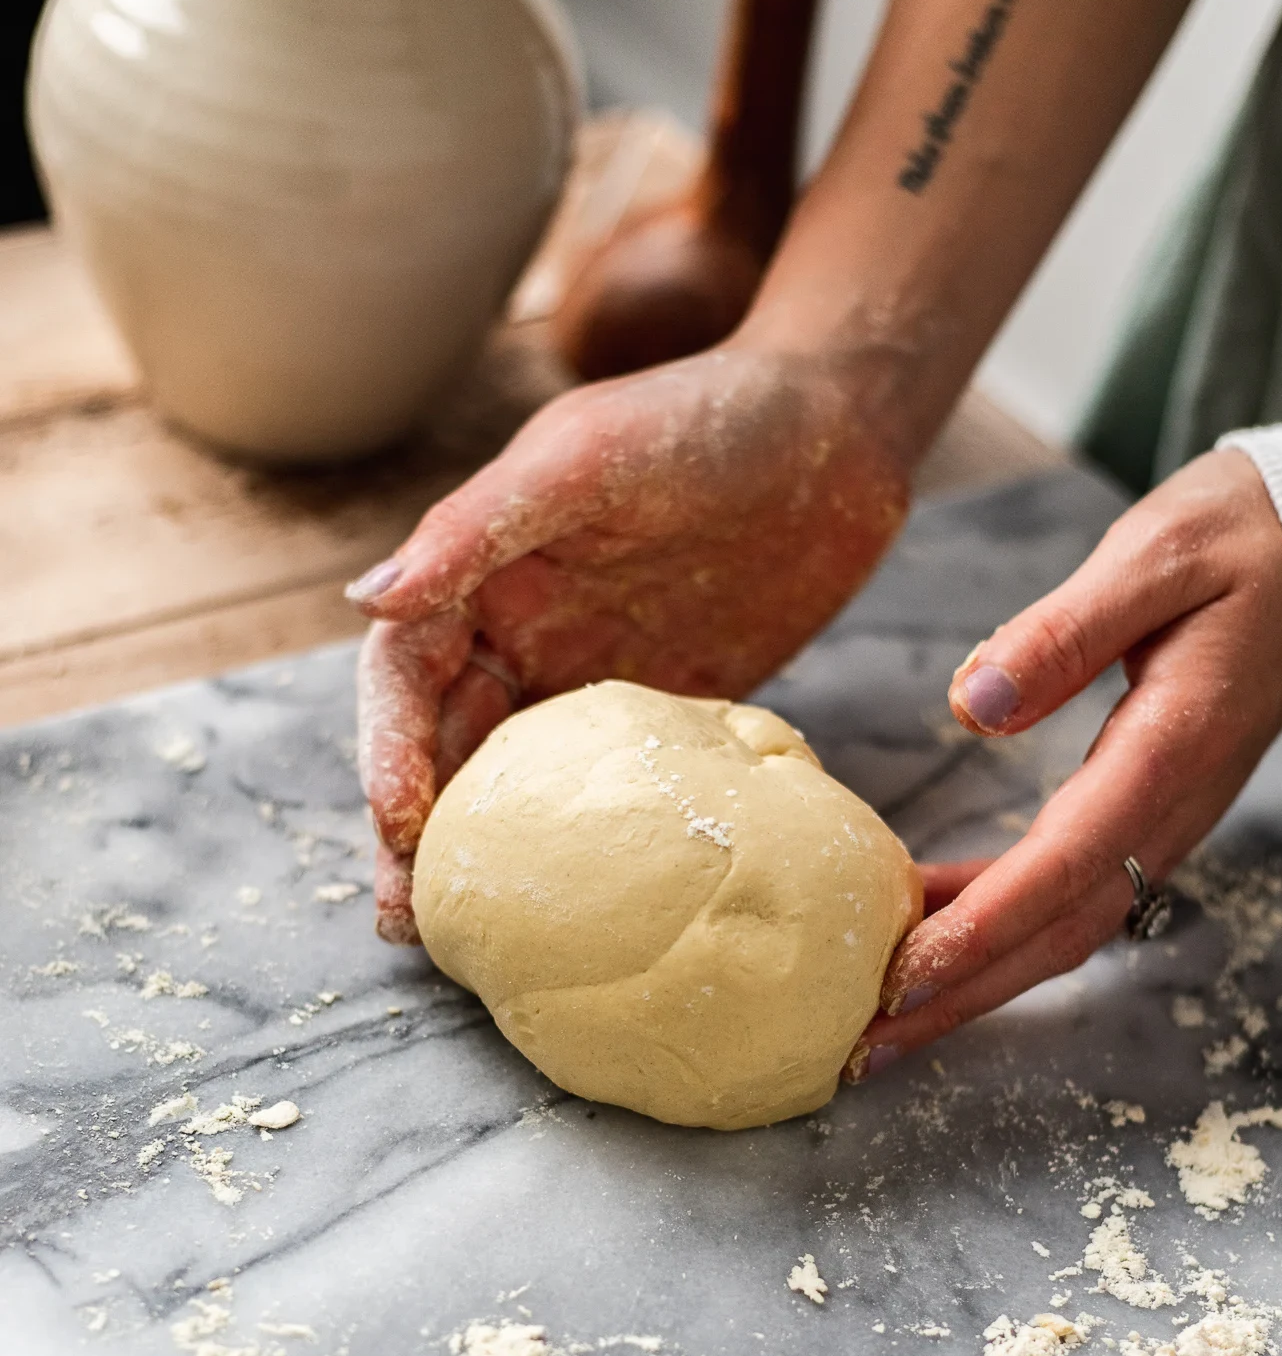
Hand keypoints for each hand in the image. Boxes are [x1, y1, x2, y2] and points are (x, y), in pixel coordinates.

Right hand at [352, 344, 907, 939]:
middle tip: (409, 923)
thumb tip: (367, 602)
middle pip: (442, 749)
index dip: (389, 751)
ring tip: (468, 940)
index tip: (402, 822)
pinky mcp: (663, 715)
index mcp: (479, 571)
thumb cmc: (706, 416)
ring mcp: (588, 680)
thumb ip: (477, 530)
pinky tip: (581, 912)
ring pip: (513, 786)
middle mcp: (518, 632)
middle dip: (416, 837)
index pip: (403, 676)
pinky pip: (606, 795)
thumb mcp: (585, 460)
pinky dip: (581, 852)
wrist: (840, 432)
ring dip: (485, 860)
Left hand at [845, 446, 1281, 1078]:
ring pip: (1065, 928)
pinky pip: (1068, 894)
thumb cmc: (1236, 546)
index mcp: (1170, 748)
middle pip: (1061, 931)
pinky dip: (998, 928)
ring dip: (976, 980)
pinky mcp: (1144, 817)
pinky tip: (929, 931)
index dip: (985, 927)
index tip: (909, 973)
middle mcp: (1170, 808)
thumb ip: (1065, 631)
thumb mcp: (1152, 558)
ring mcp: (1162, 823)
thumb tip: (975, 703)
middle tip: (870, 1044)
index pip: (1066, 864)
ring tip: (885, 1020)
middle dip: (964, 993)